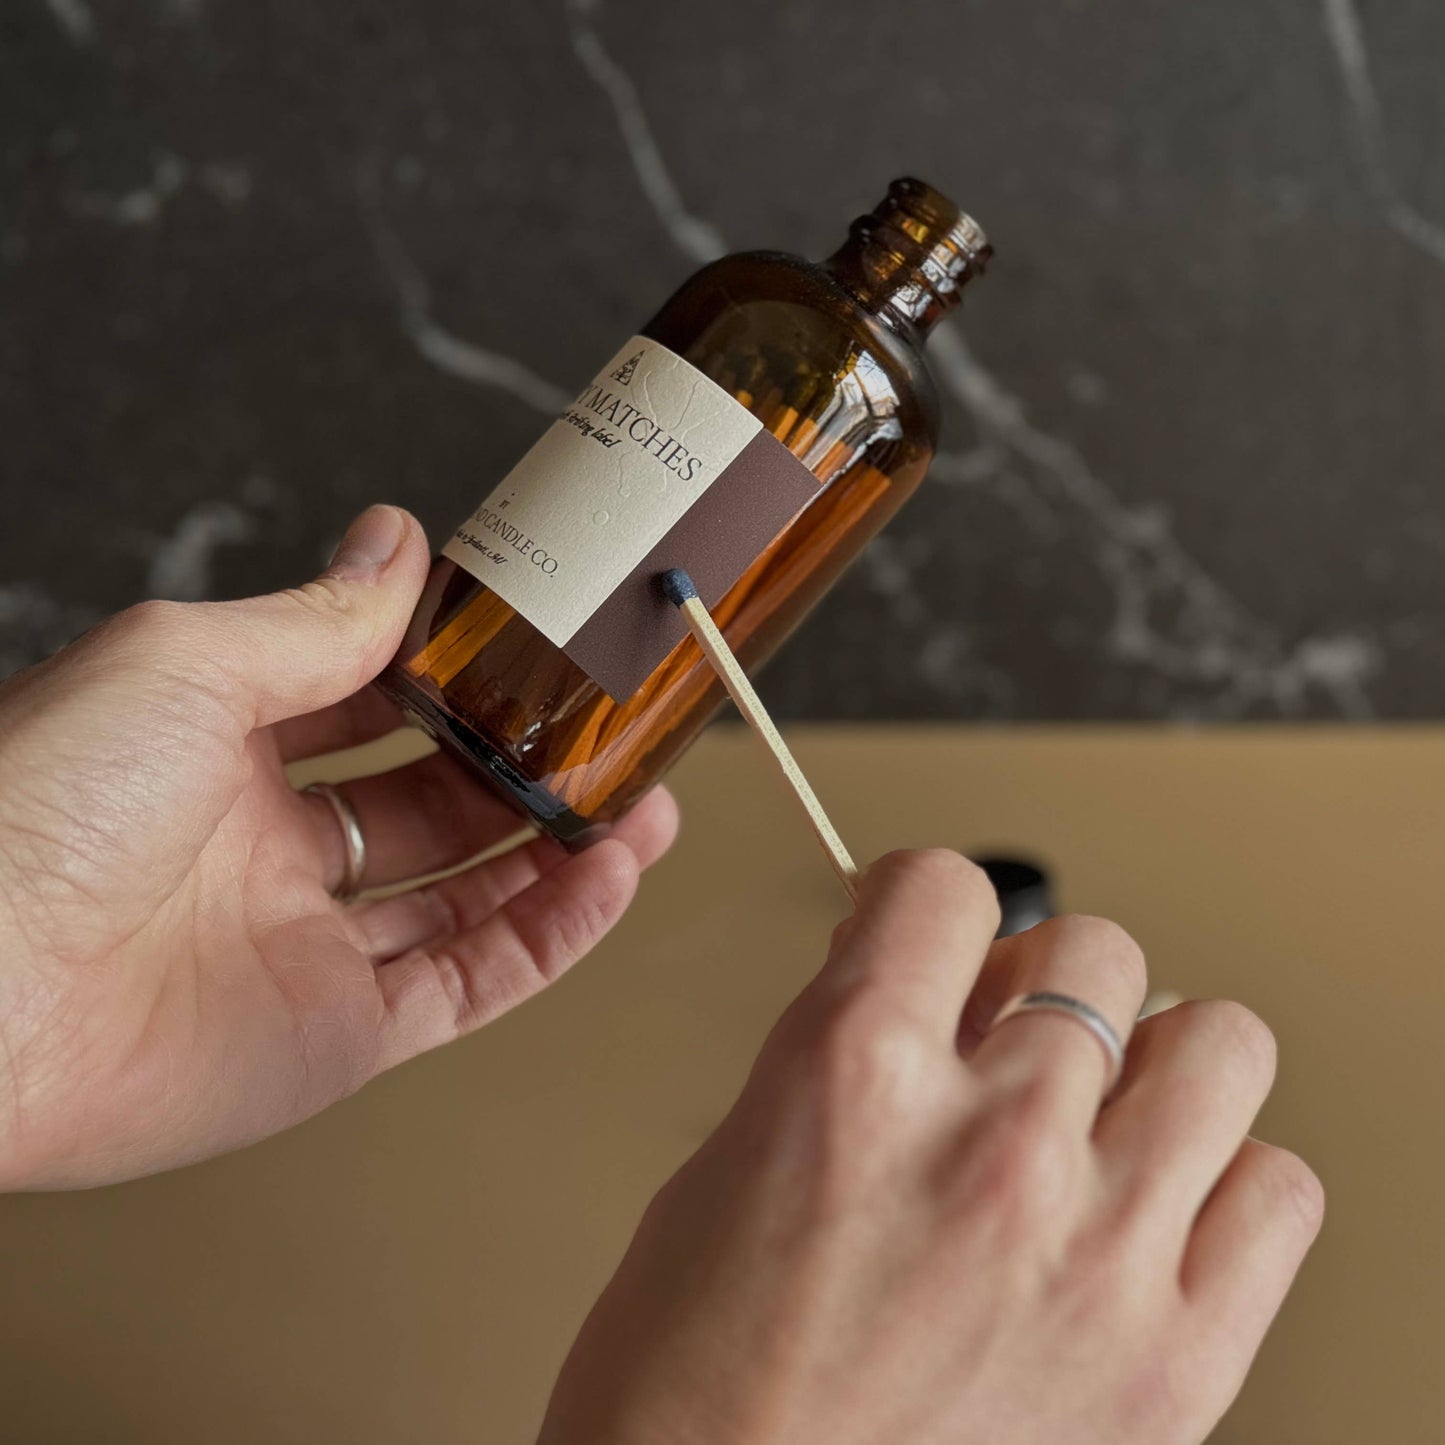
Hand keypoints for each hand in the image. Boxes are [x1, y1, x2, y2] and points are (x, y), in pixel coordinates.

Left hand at [0, 505, 676, 1188]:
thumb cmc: (35, 808)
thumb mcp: (187, 666)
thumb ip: (318, 619)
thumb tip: (397, 538)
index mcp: (223, 752)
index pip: (371, 708)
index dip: (457, 681)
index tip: (535, 653)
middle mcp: (270, 852)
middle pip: (436, 808)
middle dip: (528, 770)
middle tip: (611, 735)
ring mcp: (309, 949)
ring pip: (470, 900)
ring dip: (562, 854)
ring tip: (646, 805)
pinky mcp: (337, 1038)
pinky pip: (471, 984)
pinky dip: (549, 937)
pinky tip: (607, 881)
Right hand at [542, 851, 1320, 1444]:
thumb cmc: (694, 1387)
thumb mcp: (733, 1160)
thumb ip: (843, 1047)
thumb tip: (926, 980)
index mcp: (852, 1077)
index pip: (943, 887)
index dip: (924, 896)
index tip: (925, 927)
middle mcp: (990, 1147)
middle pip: (1090, 949)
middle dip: (1035, 977)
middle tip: (1004, 1032)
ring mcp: (1098, 1253)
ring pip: (1216, 1041)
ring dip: (1152, 1054)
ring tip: (1102, 1104)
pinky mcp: (1174, 1363)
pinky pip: (1278, 1191)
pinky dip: (1227, 1178)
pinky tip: (1156, 1205)